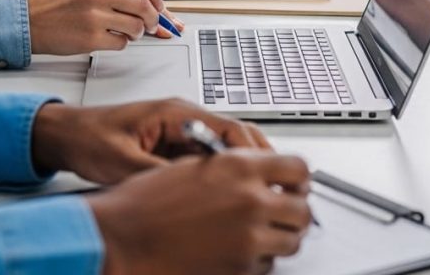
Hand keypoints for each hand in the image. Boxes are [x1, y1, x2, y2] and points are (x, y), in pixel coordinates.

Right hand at [25, 0, 182, 54]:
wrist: (28, 19)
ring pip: (136, 27)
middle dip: (155, 19)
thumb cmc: (58, 3)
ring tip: (124, 31)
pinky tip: (107, 38)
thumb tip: (154, 7)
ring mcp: (95, 16)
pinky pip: (121, 43)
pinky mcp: (90, 38)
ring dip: (137, 33)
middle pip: (145, 6)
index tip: (159, 7)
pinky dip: (120, 43)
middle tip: (152, 26)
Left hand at [31, 98, 270, 182]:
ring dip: (240, 167)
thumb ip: (157, 175)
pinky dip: (221, 173)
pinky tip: (226, 194)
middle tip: (275, 186)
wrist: (68, 134)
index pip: (228, 127)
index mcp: (175, 113)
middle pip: (234, 135)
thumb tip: (190, 191)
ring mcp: (180, 130)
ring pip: (223, 148)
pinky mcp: (173, 144)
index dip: (252, 153)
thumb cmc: (90, 138)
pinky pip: (206, 157)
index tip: (267, 174)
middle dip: (256, 160)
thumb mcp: (122, 162)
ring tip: (256, 193)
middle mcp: (183, 118)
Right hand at [87, 150, 310, 274]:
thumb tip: (256, 171)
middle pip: (303, 209)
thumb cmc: (147, 200)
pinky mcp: (240, 269)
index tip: (294, 181)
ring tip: (262, 228)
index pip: (298, 168)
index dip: (298, 176)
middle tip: (283, 206)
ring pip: (292, 241)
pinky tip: (240, 246)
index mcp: (238, 167)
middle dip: (296, 208)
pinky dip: (261, 256)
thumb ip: (231, 166)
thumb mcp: (194, 164)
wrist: (125, 236)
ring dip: (282, 234)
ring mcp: (248, 239)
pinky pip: (268, 263)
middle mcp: (250, 201)